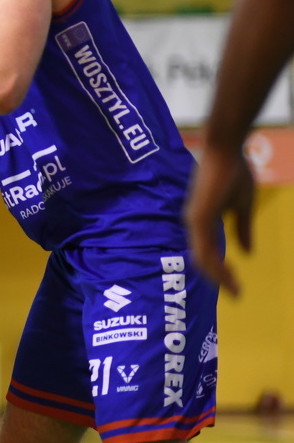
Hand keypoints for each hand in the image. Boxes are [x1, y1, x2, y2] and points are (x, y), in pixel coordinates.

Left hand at [184, 143, 255, 296]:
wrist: (227, 149)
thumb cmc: (234, 170)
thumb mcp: (242, 205)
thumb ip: (242, 228)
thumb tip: (247, 252)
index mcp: (203, 220)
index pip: (207, 252)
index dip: (220, 270)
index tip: (237, 285)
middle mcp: (194, 222)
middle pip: (202, 260)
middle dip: (219, 279)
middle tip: (237, 294)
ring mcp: (194, 220)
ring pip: (202, 259)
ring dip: (219, 277)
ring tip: (236, 290)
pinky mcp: (198, 217)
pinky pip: (204, 249)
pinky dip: (215, 266)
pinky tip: (228, 277)